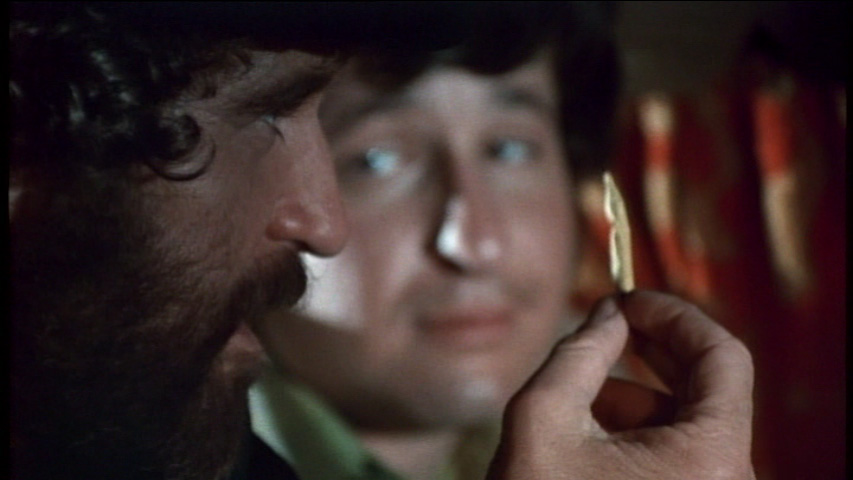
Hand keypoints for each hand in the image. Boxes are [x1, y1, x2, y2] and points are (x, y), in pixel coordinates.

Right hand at [487, 290, 755, 478]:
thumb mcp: (543, 418)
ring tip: (580, 387)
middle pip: (709, 387)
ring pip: (688, 422)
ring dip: (636, 393)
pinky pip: (677, 453)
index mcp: (709, 458)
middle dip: (653, 350)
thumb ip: (578, 353)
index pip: (722, 356)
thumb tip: (607, 314)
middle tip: (609, 324)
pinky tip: (589, 428)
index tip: (627, 300)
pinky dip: (637, 430)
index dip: (675, 316)